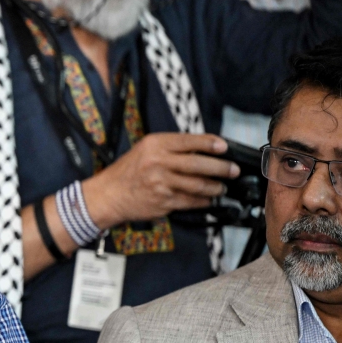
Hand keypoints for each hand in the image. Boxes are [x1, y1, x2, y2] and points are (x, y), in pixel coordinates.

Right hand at [84, 133, 238, 227]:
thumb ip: (170, 148)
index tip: (225, 146)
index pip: (189, 141)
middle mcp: (158, 162)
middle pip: (199, 164)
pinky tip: (208, 199)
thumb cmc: (127, 172)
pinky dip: (203, 201)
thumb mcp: (144, 150)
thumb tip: (203, 150)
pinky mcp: (163, 201)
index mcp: (154, 145)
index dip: (211, 143)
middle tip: (233, 170)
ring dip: (215, 187)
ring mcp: (161, 183)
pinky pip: (191, 201)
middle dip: (221, 168)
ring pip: (198, 185)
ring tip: (221, 187)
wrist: (108, 195)